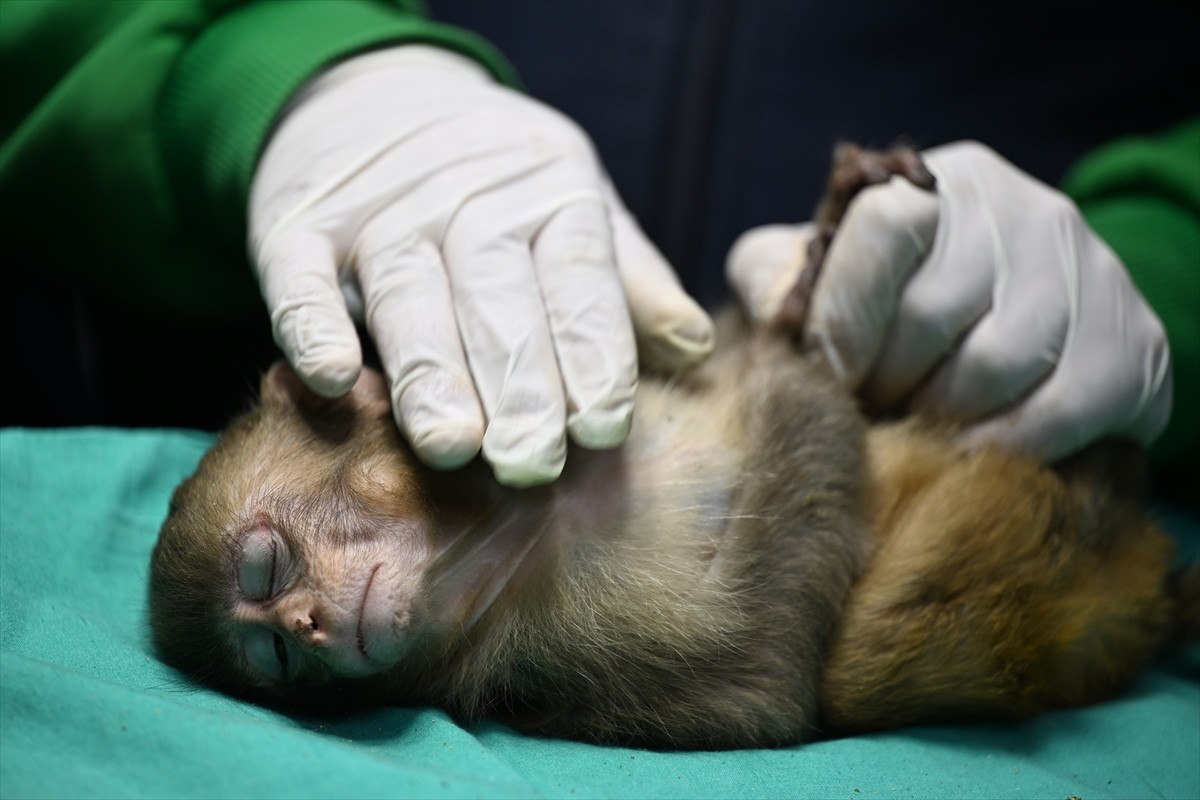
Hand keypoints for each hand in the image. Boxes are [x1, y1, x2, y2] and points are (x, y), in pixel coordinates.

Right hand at [250, 46, 712, 486]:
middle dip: (517, 381)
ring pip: (407, 293)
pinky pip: (300, 277)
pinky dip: (310, 322)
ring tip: (451, 444)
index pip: (577, 280)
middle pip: (496, 295)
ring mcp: (380, 210)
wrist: (379, 97)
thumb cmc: (499, 185)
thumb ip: (628, 283)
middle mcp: (466, 197)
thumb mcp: (576, 209)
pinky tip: (330, 376)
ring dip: (429, 369)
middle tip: (530, 461)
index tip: (602, 428)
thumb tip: (695, 350)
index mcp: (550, 194)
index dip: (591, 353)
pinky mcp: (300, 224)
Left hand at [728, 141, 1171, 460]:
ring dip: (936, 418)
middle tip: (866, 414)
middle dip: (882, 383)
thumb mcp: (817, 276)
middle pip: (935, 311)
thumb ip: (777, 281)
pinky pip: (1063, 409)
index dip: (843, 317)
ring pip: (996, 365)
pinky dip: (1004, 446)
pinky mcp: (1134, 341)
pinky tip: (970, 452)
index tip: (823, 378)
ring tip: (913, 429)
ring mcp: (1090, 269)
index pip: (884, 228)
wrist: (1010, 332)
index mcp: (935, 183)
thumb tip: (780, 319)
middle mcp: (1023, 208)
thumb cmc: (885, 307)